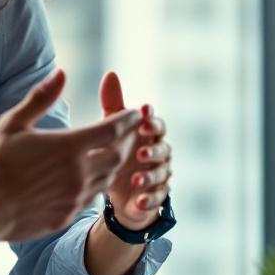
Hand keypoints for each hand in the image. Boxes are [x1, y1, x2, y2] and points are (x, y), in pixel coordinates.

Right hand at [0, 69, 139, 242]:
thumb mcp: (13, 123)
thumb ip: (41, 98)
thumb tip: (61, 73)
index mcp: (68, 147)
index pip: (111, 130)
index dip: (126, 120)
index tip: (134, 113)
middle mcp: (78, 173)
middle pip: (118, 156)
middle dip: (127, 142)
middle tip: (128, 134)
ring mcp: (74, 197)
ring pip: (107, 179)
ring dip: (113, 165)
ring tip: (112, 154)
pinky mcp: (66, 216)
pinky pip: (91, 199)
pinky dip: (96, 185)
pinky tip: (88, 180)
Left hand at [99, 71, 171, 230]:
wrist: (118, 189)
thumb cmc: (118, 151)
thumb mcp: (112, 129)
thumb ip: (114, 106)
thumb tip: (110, 74)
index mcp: (149, 135)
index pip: (156, 124)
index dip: (152, 120)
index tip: (143, 115)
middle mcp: (159, 153)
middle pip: (164, 149)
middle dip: (153, 150)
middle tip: (140, 152)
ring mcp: (160, 174)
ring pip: (162, 173)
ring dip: (150, 176)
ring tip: (135, 180)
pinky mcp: (156, 195)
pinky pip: (158, 197)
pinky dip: (149, 199)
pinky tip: (138, 200)